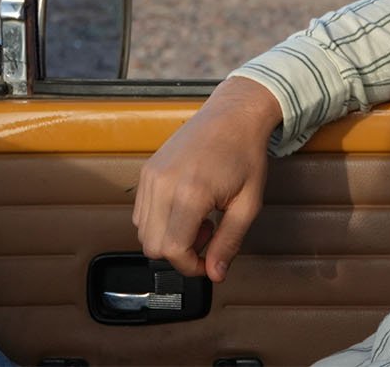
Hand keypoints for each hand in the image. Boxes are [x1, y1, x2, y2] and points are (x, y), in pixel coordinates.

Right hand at [133, 75, 281, 282]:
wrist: (233, 115)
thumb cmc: (245, 154)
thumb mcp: (248, 203)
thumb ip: (230, 242)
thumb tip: (215, 274)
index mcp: (191, 193)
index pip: (173, 250)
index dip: (191, 266)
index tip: (209, 261)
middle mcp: (164, 184)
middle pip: (152, 246)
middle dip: (179, 253)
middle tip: (207, 234)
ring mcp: (151, 176)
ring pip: (142, 232)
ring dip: (168, 237)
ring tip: (198, 217)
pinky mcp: (147, 171)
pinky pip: (141, 213)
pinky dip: (159, 221)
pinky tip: (184, 206)